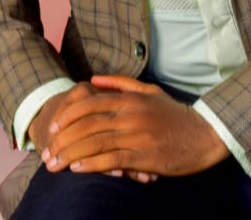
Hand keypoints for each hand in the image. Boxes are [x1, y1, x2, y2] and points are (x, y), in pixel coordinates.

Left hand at [40, 75, 228, 177]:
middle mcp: (130, 115)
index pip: (91, 103)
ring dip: (70, 155)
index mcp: (131, 99)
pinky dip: (91, 165)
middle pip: (87, 125)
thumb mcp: (150, 92)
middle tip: (47, 152)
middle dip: (63, 139)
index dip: (68, 115)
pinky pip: (112, 160)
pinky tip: (77, 169)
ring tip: (54, 165)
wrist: (204, 135)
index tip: (54, 128)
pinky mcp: (144, 156)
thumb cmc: (175, 114)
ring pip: (95, 144)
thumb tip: (94, 80)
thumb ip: (121, 84)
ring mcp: (136, 136)